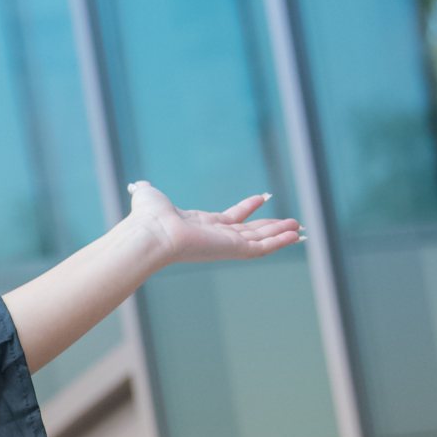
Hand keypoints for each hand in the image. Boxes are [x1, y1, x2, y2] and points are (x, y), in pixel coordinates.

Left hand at [125, 180, 303, 265]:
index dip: (245, 208)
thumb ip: (146, 191)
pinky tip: (294, 236)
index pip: (228, 218)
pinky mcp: (231, 250)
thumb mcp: (149, 196)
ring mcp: (223, 245)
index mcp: (199, 224)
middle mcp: (214, 236)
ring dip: (279, 234)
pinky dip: (278, 242)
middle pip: (249, 232)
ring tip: (298, 228)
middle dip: (270, 226)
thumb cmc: (147, 217)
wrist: (151, 232)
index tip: (261, 197)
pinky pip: (261, 248)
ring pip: (259, 240)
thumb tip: (137, 186)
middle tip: (290, 222)